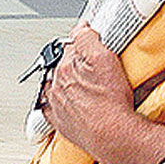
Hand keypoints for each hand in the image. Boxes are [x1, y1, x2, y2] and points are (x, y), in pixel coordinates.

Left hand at [42, 22, 164, 163]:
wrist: (113, 135)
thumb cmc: (111, 103)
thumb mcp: (105, 59)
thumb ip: (87, 39)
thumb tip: (80, 28)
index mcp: (64, 68)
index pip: (69, 47)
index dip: (83, 44)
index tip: (92, 46)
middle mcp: (56, 86)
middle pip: (62, 66)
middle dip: (74, 63)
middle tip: (92, 67)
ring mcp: (57, 105)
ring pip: (55, 86)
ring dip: (65, 82)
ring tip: (83, 84)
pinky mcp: (60, 122)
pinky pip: (52, 109)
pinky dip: (57, 104)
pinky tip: (69, 103)